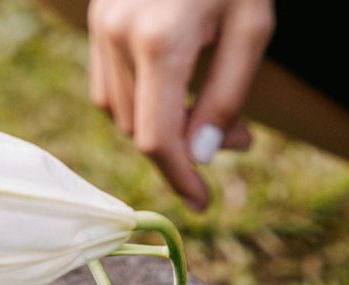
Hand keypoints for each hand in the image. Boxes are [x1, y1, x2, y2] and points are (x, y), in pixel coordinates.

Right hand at [87, 0, 272, 208]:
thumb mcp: (251, 28)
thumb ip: (226, 97)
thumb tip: (199, 156)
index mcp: (159, 41)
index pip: (157, 138)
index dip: (179, 178)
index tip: (201, 201)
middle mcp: (118, 34)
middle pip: (140, 128)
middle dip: (183, 144)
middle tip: (240, 133)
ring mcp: (101, 24)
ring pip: (120, 112)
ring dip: (160, 123)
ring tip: (208, 104)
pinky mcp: (96, 16)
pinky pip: (108, 83)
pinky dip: (139, 100)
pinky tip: (175, 83)